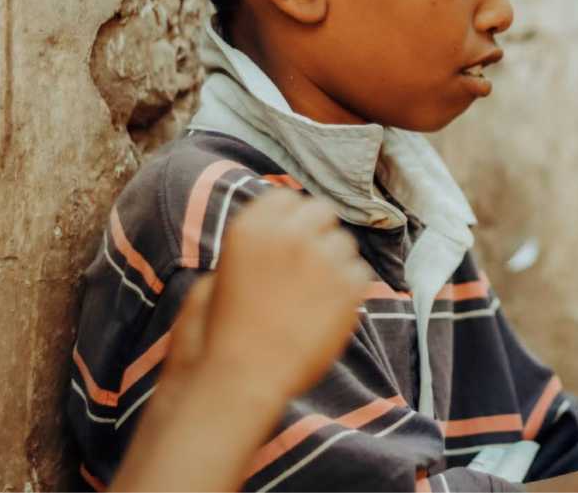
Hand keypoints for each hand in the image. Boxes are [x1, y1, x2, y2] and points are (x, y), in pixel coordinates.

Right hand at [192, 189, 370, 401]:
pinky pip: (359, 273)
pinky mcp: (349, 284)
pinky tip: (327, 312)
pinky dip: (349, 290)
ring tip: (314, 296)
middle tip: (308, 265)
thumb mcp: (218, 277)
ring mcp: (323, 257)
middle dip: (317, 233)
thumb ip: (250, 248)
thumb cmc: (222, 335)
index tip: (290, 238)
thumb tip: (276, 237)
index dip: (290, 218)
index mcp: (252, 226)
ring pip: (344, 242)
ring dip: (334, 261)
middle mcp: (290, 232)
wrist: (240, 379)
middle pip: (321, 211)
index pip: (286, 197)